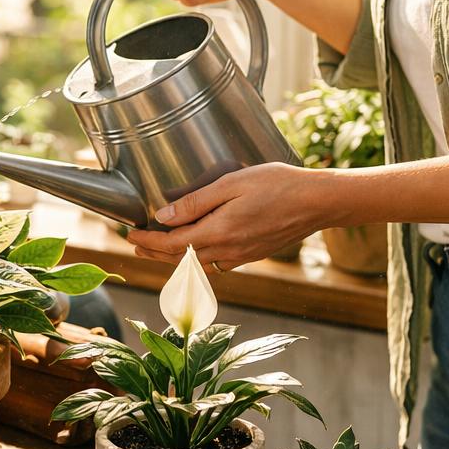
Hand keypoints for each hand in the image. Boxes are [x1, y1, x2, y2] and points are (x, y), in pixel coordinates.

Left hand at [126, 162, 330, 270]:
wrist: (318, 202)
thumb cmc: (277, 185)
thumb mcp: (231, 184)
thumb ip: (195, 202)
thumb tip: (163, 217)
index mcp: (218, 233)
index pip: (171, 244)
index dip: (147, 241)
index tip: (131, 234)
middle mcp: (227, 251)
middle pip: (180, 258)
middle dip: (155, 252)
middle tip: (136, 244)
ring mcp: (241, 257)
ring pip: (198, 264)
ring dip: (175, 258)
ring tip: (159, 249)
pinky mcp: (253, 255)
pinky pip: (217, 264)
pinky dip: (198, 260)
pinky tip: (196, 252)